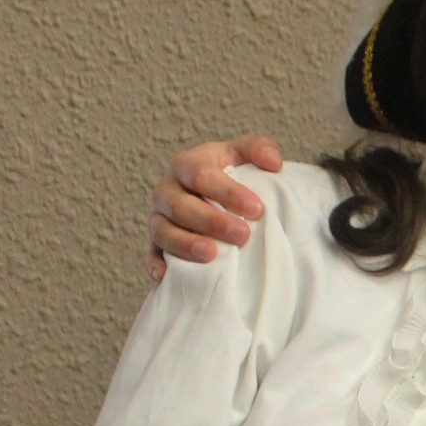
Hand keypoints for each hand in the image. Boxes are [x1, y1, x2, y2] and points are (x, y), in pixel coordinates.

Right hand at [146, 133, 284, 279]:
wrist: (216, 200)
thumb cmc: (231, 176)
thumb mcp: (243, 156)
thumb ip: (260, 149)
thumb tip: (274, 163)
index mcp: (187, 165)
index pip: (199, 174)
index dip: (227, 191)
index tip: (257, 209)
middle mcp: (167, 190)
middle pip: (180, 205)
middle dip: (211, 221)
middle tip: (243, 235)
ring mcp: (159, 218)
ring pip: (163, 231)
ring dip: (186, 244)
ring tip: (212, 254)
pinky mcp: (156, 244)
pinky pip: (151, 255)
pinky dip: (157, 265)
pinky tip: (167, 276)